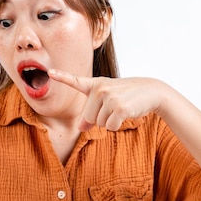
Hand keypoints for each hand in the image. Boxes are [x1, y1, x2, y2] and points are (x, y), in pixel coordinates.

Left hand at [48, 69, 164, 131]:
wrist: (151, 91)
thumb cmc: (127, 96)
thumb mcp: (108, 100)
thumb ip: (92, 111)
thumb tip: (81, 128)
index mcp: (96, 84)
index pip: (76, 80)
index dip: (62, 76)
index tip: (49, 72)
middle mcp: (100, 89)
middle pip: (88, 117)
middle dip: (100, 118)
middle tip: (114, 107)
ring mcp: (110, 98)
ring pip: (99, 123)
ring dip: (110, 121)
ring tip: (121, 108)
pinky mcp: (120, 108)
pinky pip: (110, 127)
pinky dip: (117, 125)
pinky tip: (125, 114)